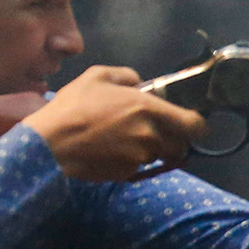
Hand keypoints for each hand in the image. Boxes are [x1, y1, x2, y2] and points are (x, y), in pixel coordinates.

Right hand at [23, 65, 208, 181]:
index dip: (197, 126)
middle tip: (150, 132)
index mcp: (147, 108)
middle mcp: (149, 135)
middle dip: (170, 140)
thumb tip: (140, 82)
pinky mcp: (126, 174)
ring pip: (156, 156)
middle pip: (178, 145)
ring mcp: (139, 157)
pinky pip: (138, 168)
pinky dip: (130, 162)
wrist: (50, 144)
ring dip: (148, 150)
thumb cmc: (73, 106)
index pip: (193, 124)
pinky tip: (110, 152)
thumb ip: (126, 75)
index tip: (191, 125)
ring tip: (122, 140)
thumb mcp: (97, 76)